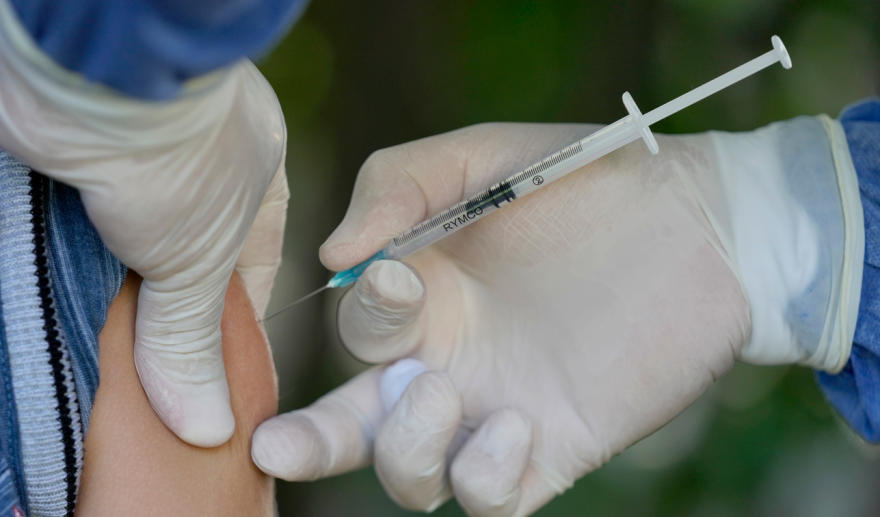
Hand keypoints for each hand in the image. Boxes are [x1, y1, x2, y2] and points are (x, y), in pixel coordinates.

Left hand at [0, 5, 287, 446]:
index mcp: (258, 183)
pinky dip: (67, 256)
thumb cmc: (179, 153)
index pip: (250, 275)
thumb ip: (192, 343)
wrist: (90, 81)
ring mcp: (137, 158)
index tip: (208, 377)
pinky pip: (76, 221)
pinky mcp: (78, 155)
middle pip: (183, 258)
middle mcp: (201, 168)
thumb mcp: (196, 266)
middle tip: (145, 372)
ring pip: (127, 241)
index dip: (230, 329)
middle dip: (162, 312)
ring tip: (97, 344)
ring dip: (109, 285)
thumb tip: (208, 426)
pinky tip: (60, 293)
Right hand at [253, 118, 857, 514]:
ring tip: (441, 397)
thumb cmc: (585, 178)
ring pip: (414, 478)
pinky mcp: (555, 448)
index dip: (365, 311)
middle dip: (308, 441)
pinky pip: (493, 499)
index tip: (402, 277)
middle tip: (276, 447)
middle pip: (354, 426)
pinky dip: (483, 478)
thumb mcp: (482, 156)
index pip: (358, 328)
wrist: (698, 223)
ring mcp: (496, 410)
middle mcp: (448, 362)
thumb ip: (396, 184)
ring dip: (405, 453)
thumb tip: (333, 255)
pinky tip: (516, 425)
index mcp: (423, 296)